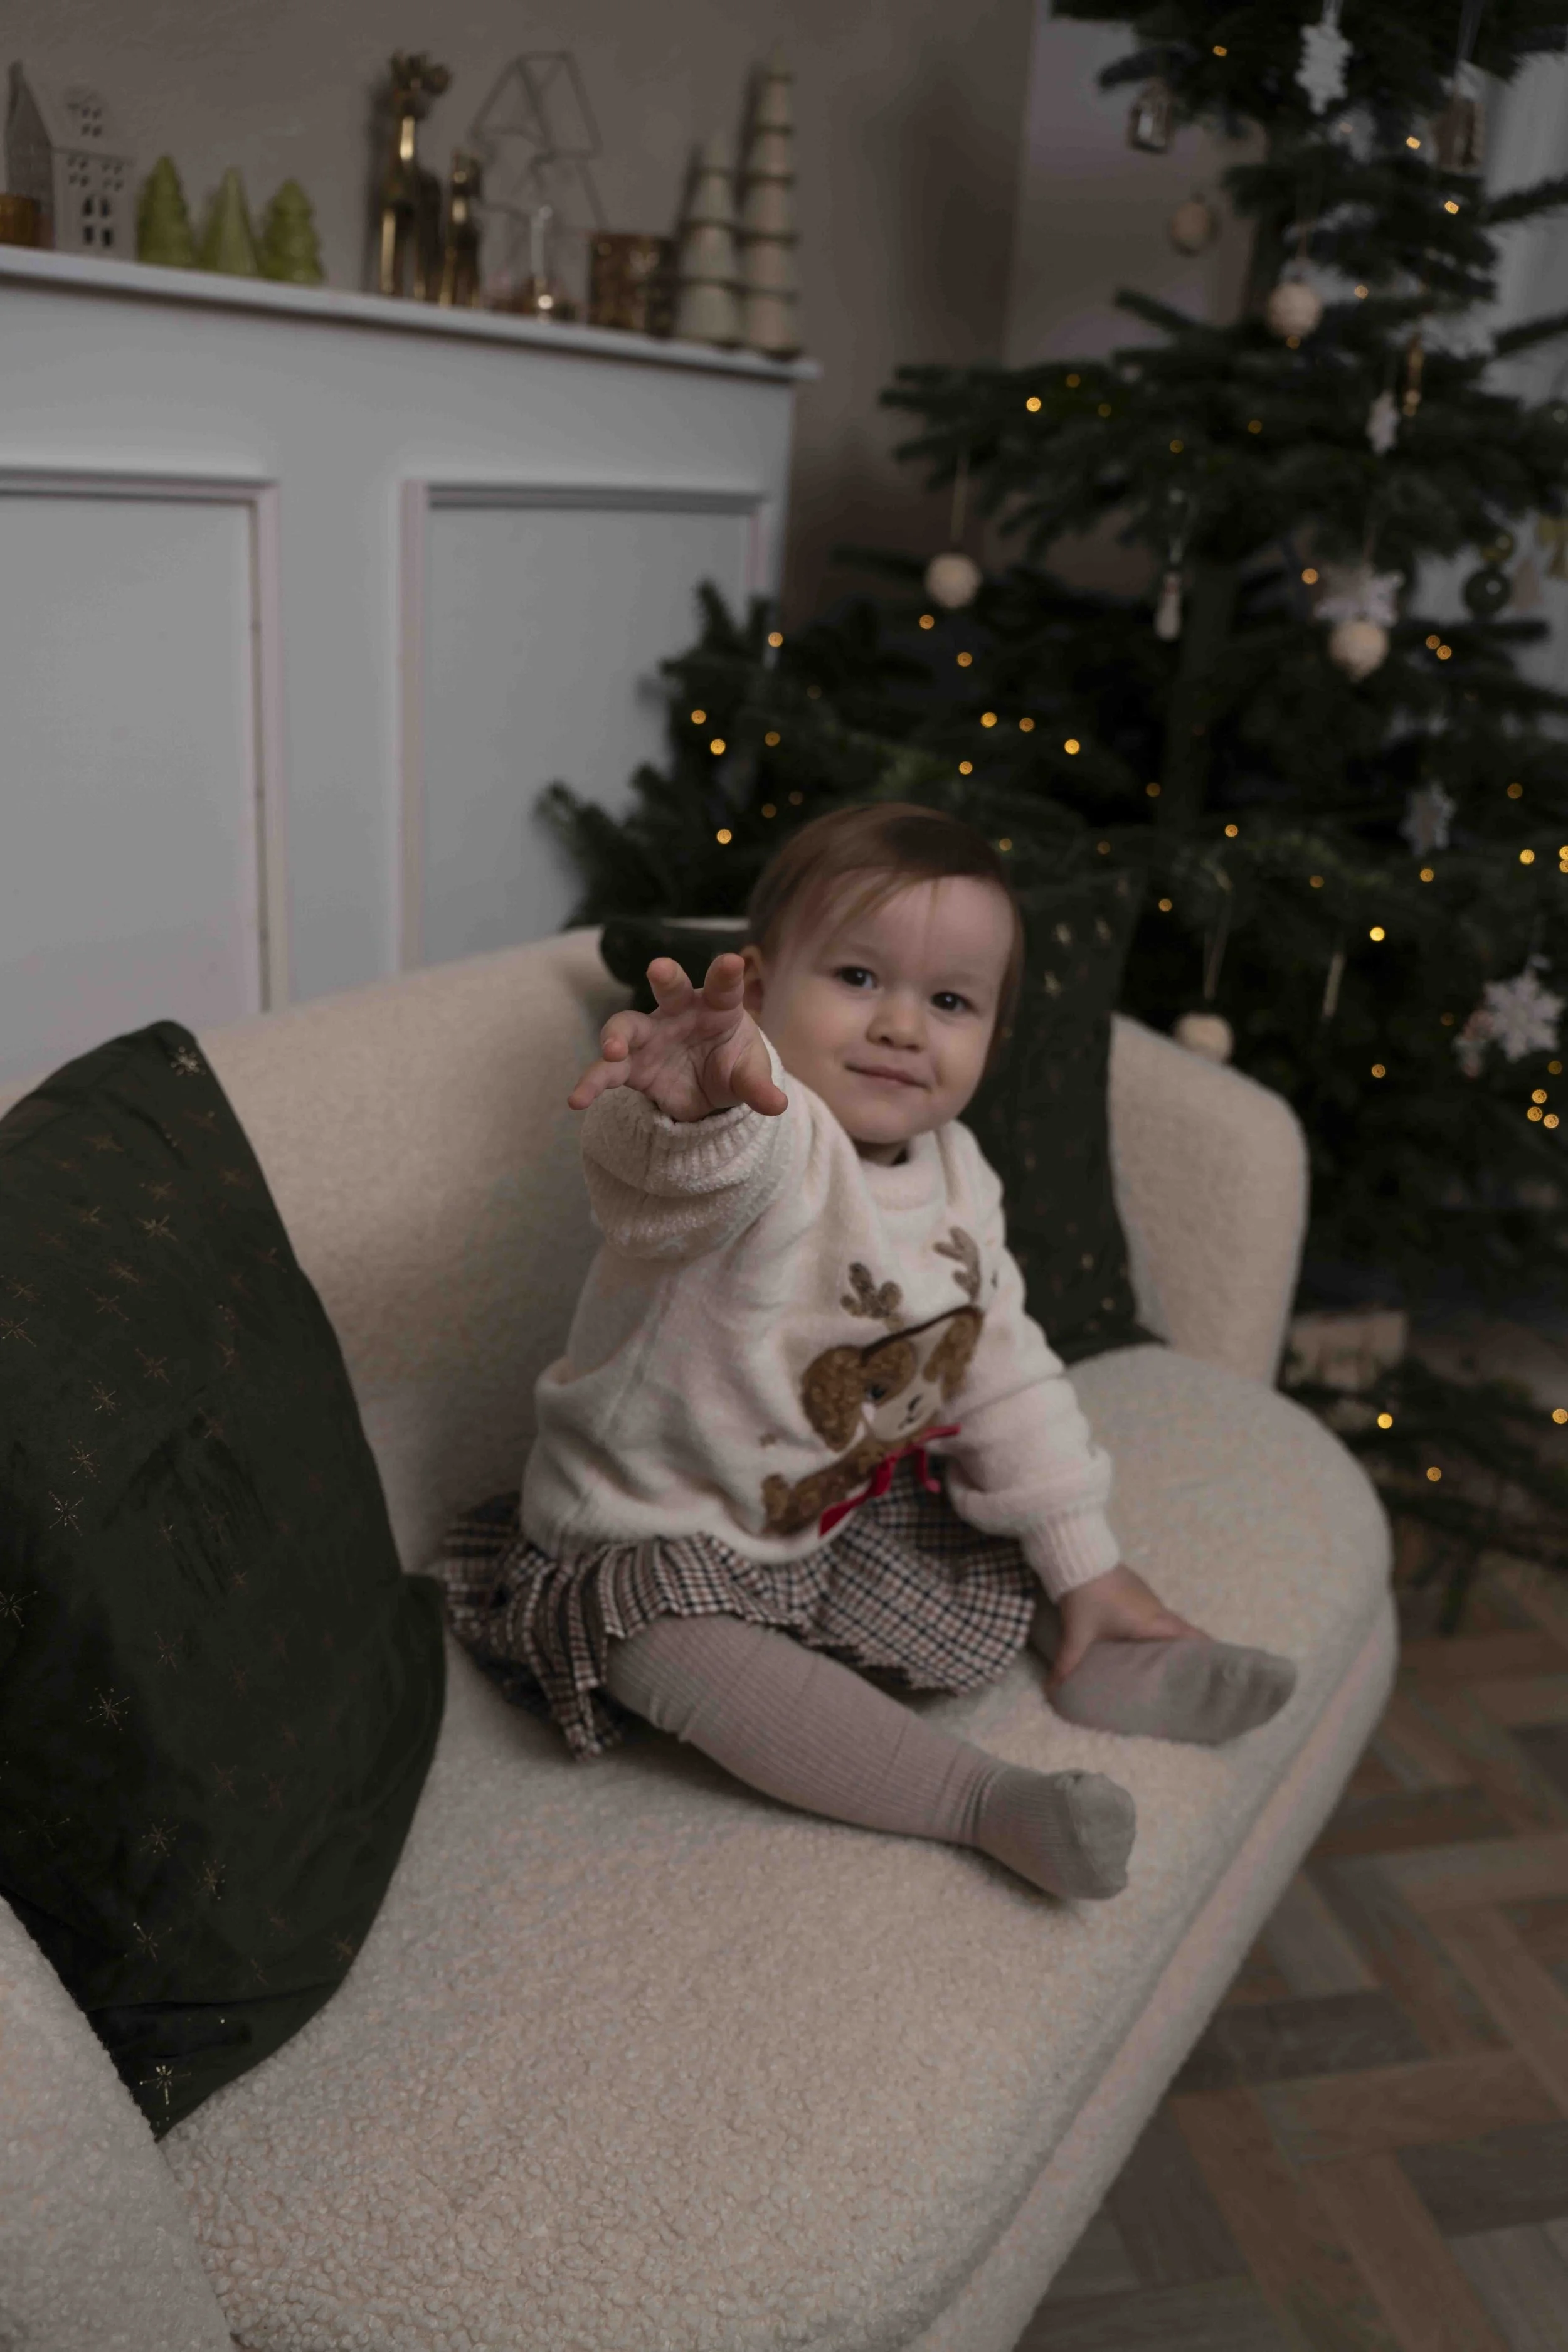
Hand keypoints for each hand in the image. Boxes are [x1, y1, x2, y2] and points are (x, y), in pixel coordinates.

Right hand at [568, 953, 788, 1123]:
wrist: (710, 1090)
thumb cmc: (733, 1066)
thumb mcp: (748, 1077)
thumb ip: (757, 1087)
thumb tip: (777, 1106)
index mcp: (718, 1006)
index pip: (724, 987)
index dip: (727, 974)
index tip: (732, 962)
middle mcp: (679, 1012)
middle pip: (671, 988)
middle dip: (665, 977)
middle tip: (659, 969)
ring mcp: (651, 1036)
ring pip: (627, 1026)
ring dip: (616, 1035)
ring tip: (612, 1050)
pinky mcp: (632, 1066)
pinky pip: (607, 1071)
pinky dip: (591, 1083)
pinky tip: (577, 1099)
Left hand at [1050, 1562, 1202, 1688]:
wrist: (1078, 1556)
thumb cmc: (1086, 1598)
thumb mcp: (1077, 1634)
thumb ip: (1067, 1664)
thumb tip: (1052, 1692)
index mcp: (1153, 1622)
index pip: (1191, 1636)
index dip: (1207, 1650)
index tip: (1217, 1668)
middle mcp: (1156, 1608)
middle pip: (1182, 1630)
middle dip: (1189, 1649)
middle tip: (1191, 1674)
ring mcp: (1147, 1595)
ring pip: (1167, 1620)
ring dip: (1171, 1637)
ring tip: (1170, 1661)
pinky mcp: (1135, 1588)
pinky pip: (1154, 1611)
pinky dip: (1157, 1626)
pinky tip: (1144, 1638)